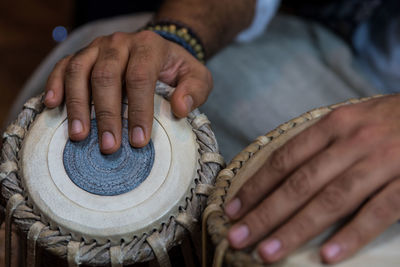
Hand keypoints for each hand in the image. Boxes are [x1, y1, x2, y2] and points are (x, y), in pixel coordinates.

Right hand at [44, 31, 211, 153]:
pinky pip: (63, 66)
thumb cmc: (175, 69)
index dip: (138, 110)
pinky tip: (52, 105)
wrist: (156, 49)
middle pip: (106, 76)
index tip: (138, 140)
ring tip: (78, 135)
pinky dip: (55, 84)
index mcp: (149, 47)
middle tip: (109, 146)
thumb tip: (181, 108)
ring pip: (79, 71)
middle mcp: (119, 44)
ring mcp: (97, 48)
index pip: (140, 77)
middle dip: (107, 114)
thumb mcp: (196, 77)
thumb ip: (194, 90)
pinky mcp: (82, 55)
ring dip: (78, 105)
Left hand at [224, 95, 399, 263]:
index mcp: (334, 125)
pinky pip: (378, 212)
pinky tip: (327, 257)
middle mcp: (353, 141)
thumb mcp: (350, 120)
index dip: (257, 186)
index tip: (233, 209)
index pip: (285, 159)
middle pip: (300, 183)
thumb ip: (318, 143)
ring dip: (296, 229)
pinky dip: (352, 235)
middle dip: (265, 213)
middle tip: (237, 237)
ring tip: (267, 252)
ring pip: (331, 200)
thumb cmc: (388, 121)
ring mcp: (383, 161)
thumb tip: (278, 172)